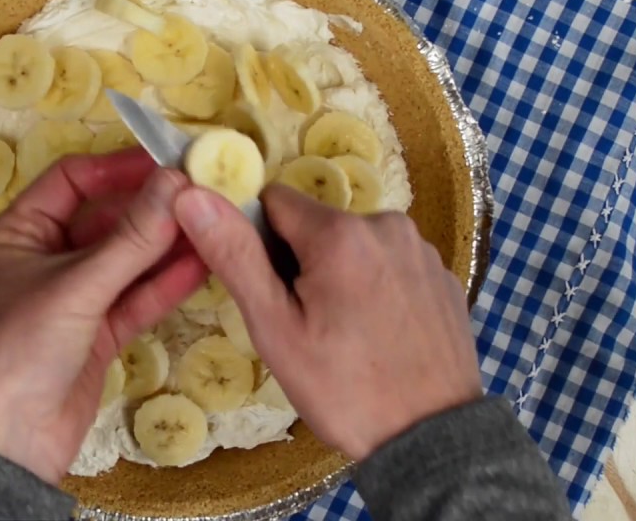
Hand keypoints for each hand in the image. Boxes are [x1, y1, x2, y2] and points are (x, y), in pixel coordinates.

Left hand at [0, 149, 206, 482]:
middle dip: (152, 209)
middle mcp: (43, 260)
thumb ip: (131, 237)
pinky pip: (135, 298)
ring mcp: (72, 299)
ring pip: (126, 261)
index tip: (168, 161)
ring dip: (166, 245)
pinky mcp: (96, 335)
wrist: (5, 445)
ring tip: (214, 223)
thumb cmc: (17, 351)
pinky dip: (166, 283)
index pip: (71, 182)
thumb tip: (175, 182)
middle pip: (105, 220)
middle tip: (202, 192)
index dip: (118, 169)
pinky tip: (204, 264)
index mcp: (16, 234)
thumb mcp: (76, 286)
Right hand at [173, 184, 482, 461]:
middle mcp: (388, 224)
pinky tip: (380, 335)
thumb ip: (235, 256)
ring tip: (346, 335)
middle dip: (302, 262)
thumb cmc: (343, 388)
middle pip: (318, 225)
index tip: (270, 291)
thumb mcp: (275, 329)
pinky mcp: (443, 276)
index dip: (259, 242)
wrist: (430, 438)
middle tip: (307, 324)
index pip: (274, 202)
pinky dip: (378, 289)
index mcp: (340, 233)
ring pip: (356, 244)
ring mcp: (422, 250)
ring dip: (341, 275)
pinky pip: (391, 265)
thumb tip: (191, 196)